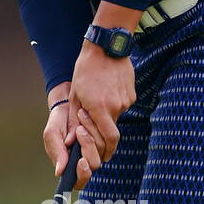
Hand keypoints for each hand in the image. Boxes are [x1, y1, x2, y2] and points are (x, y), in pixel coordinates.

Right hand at [43, 91, 108, 189]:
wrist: (69, 104)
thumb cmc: (58, 122)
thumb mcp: (52, 134)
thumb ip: (56, 152)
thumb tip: (59, 172)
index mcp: (69, 165)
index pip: (79, 181)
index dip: (82, 175)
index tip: (81, 161)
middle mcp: (84, 161)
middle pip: (93, 165)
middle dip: (88, 147)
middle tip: (79, 130)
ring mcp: (96, 151)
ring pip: (102, 151)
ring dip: (91, 134)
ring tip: (80, 119)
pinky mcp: (105, 140)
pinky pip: (108, 139)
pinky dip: (97, 127)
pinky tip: (87, 117)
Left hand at [50, 44, 135, 188]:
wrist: (105, 47)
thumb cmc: (85, 70)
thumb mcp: (75, 95)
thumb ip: (75, 121)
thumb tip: (71, 141)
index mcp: (99, 108)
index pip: (109, 140)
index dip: (106, 151)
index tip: (101, 156)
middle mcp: (116, 107)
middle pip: (112, 133)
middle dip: (102, 135)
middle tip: (92, 127)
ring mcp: (126, 101)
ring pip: (116, 119)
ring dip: (106, 117)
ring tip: (97, 99)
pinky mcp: (131, 95)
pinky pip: (122, 107)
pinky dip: (113, 106)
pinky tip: (106, 92)